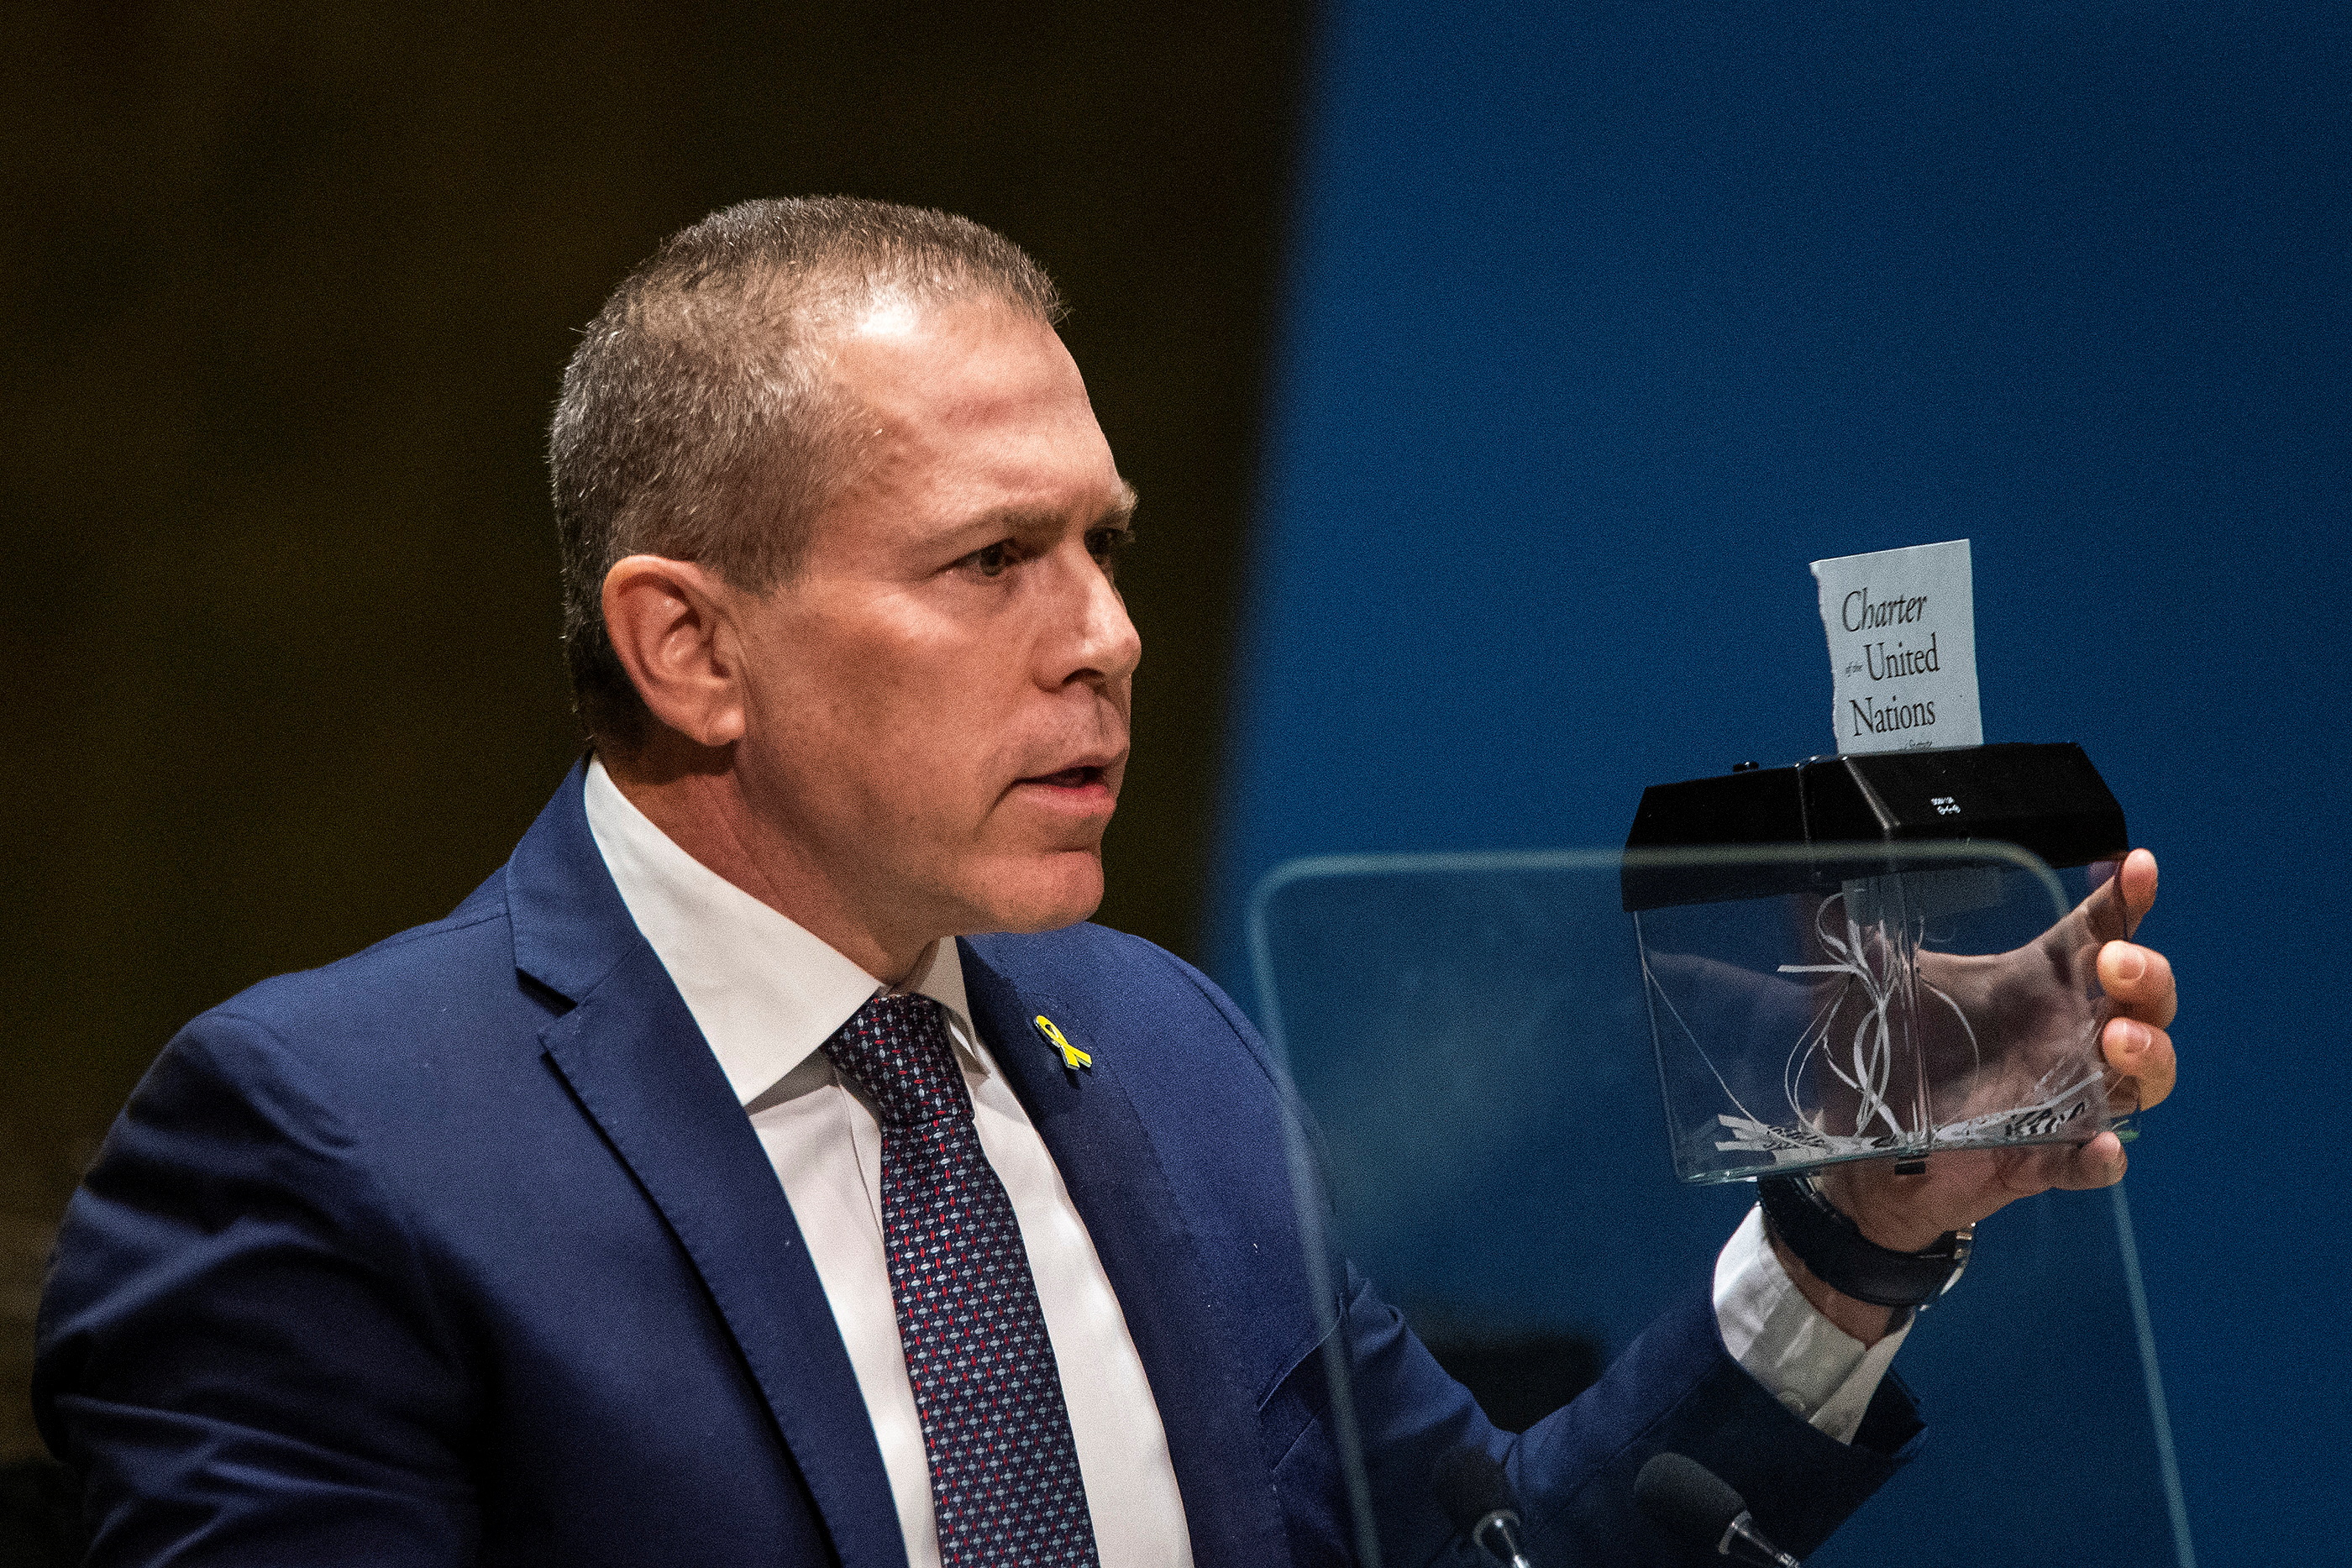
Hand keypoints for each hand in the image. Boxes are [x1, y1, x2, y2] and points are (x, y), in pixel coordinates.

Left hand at [1778, 849, 2176, 1340]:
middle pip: (2144, 1000)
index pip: (2098, 929)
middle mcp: (2062, 1036)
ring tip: (2114, 1039)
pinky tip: (2096, 1146)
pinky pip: (2093, 1163)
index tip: (2137, 865)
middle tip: (2115, 962)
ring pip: (2143, 1077)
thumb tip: (1807, 880)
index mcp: (2032, 982)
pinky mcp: (2043, 1158)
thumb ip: (1853, 934)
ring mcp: (2063, 1099)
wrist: (1858, 1150)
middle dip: (2149, 975)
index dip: (2128, 896)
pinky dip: (2101, 1157)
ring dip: (2147, 1055)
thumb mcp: (1870, 985)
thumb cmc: (1884, 1055)